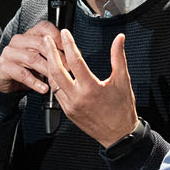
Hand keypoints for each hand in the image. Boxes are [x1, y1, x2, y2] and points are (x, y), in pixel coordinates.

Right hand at [0, 20, 62, 95]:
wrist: (5, 81)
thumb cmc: (27, 68)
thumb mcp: (41, 58)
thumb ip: (54, 53)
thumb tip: (76, 54)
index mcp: (29, 35)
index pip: (44, 27)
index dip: (57, 36)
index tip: (69, 48)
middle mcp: (19, 40)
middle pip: (40, 43)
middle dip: (56, 56)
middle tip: (68, 68)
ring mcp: (10, 52)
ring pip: (32, 58)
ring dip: (47, 69)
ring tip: (57, 79)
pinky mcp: (4, 66)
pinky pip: (22, 74)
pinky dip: (35, 82)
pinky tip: (44, 88)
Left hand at [46, 31, 139, 147]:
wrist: (118, 135)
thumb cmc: (122, 109)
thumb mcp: (122, 80)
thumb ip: (118, 57)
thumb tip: (119, 39)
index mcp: (91, 88)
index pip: (75, 61)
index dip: (69, 44)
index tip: (65, 33)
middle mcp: (78, 97)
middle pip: (56, 70)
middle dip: (50, 52)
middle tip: (47, 39)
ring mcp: (70, 106)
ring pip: (53, 82)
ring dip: (49, 65)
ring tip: (48, 52)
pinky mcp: (68, 111)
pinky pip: (56, 92)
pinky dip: (53, 79)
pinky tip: (54, 71)